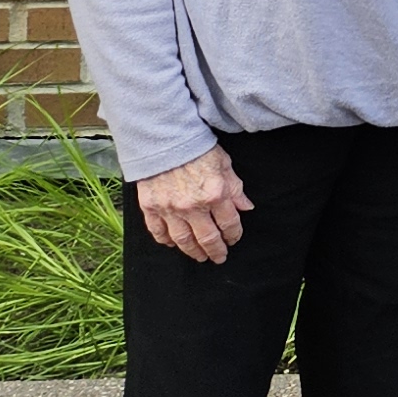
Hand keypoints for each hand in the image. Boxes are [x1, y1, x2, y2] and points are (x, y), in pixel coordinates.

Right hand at [134, 145, 250, 262]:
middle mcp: (193, 206)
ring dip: (193, 251)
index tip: (234, 239)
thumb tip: (246, 207)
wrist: (164, 138)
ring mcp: (170, 209)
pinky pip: (158, 232)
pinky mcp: (151, 207)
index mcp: (215, 194)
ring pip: (183, 240)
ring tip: (199, 256)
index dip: (233, 235)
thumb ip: (235, 189)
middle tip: (218, 257)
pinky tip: (172, 245)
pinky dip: (166, 241)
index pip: (229, 224)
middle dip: (215, 251)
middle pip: (207, 238)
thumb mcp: (224, 164)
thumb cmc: (197, 148)